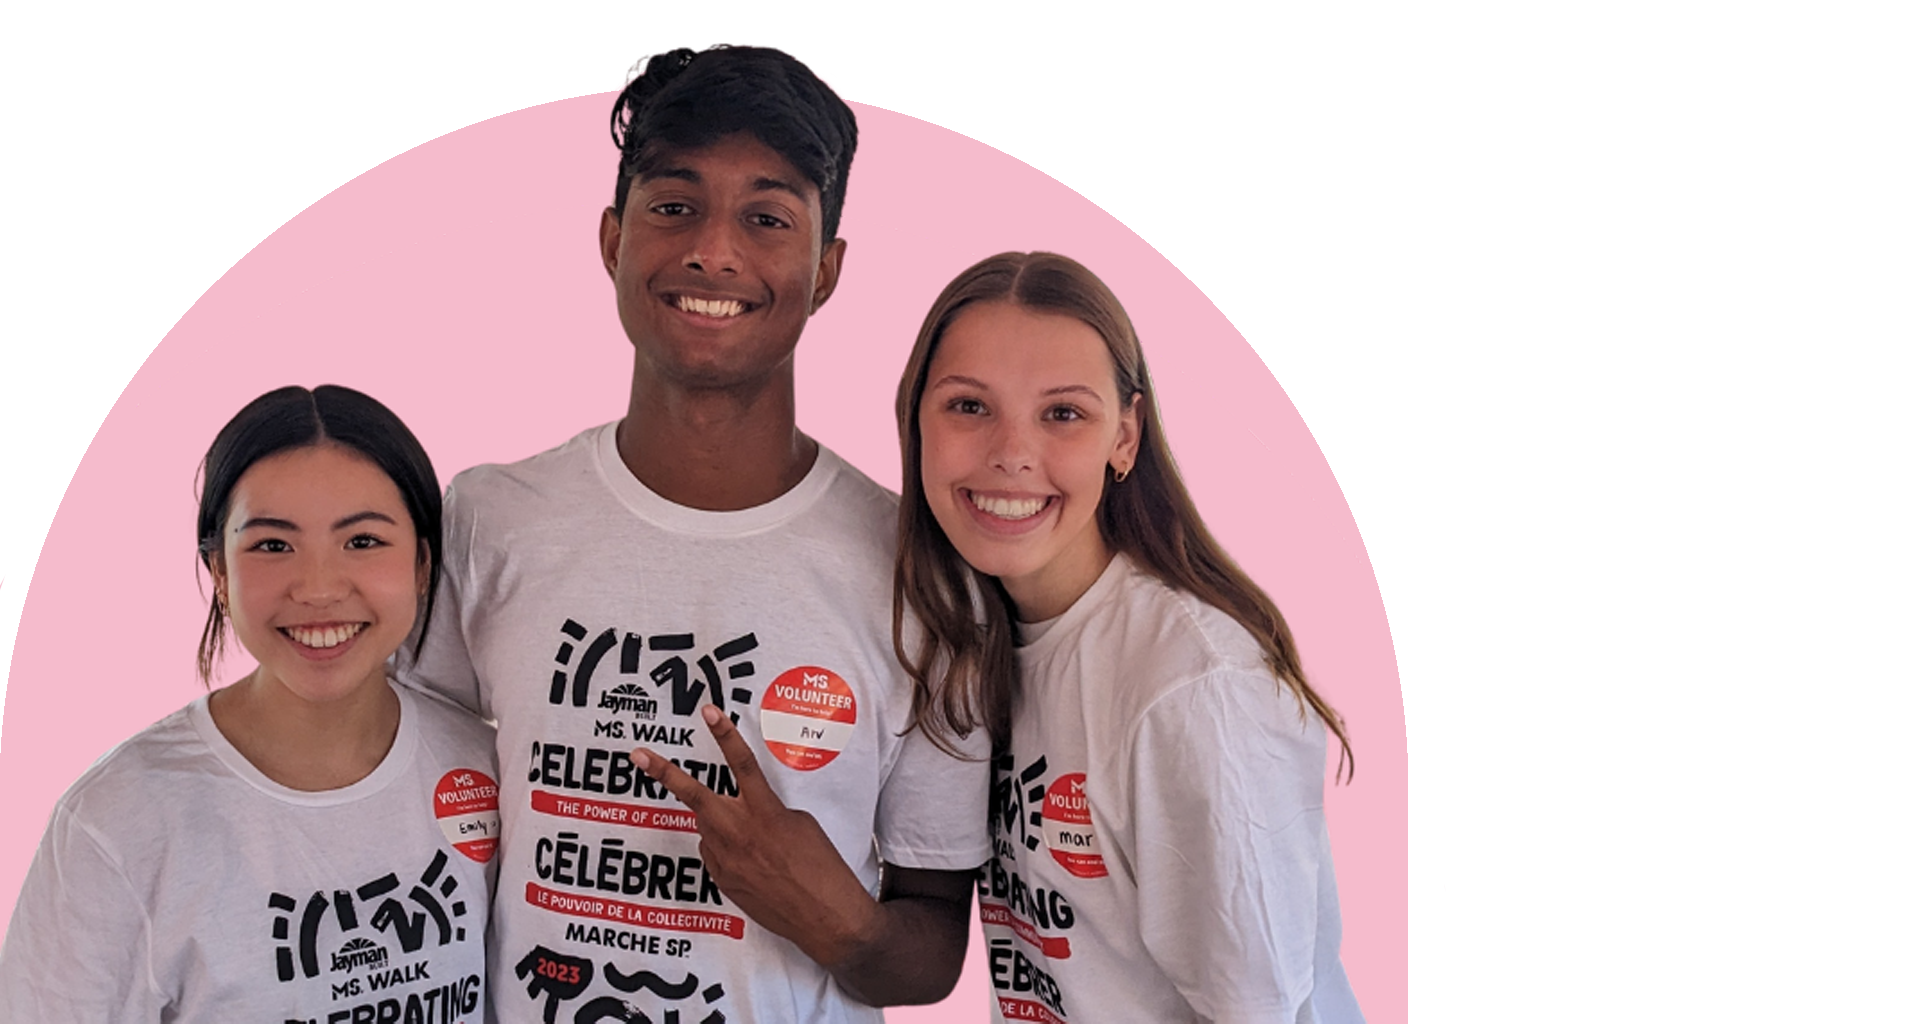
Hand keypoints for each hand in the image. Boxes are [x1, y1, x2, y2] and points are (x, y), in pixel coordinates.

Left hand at [632, 705, 878, 966]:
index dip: (725, 734)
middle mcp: (740, 833)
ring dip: (720, 824)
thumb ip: (767, 810)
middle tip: (639, 755)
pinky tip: (754, 863)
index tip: (709, 712)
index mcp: (766, 812)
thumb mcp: (800, 823)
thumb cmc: (820, 866)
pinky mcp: (723, 881)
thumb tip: (744, 812)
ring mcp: (726, 860)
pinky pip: (714, 854)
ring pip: (707, 828)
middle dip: (665, 773)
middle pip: (695, 795)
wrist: (822, 916)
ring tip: (755, 841)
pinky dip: (726, 850)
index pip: (742, 764)